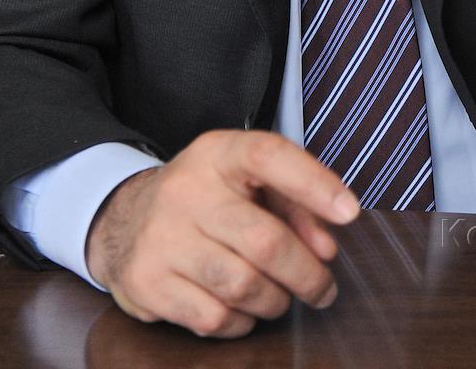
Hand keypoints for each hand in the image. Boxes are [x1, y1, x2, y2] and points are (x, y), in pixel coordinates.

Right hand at [86, 130, 359, 338]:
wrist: (124, 220)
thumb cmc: (208, 199)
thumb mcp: (248, 182)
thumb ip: (294, 204)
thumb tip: (326, 249)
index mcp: (218, 153)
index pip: (269, 156)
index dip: (314, 183)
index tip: (350, 212)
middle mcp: (186, 190)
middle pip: (265, 240)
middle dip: (307, 273)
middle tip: (324, 288)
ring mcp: (162, 238)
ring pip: (242, 285)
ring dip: (276, 301)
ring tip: (282, 298)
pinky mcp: (147, 282)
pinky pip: (214, 318)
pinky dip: (241, 323)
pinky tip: (244, 310)